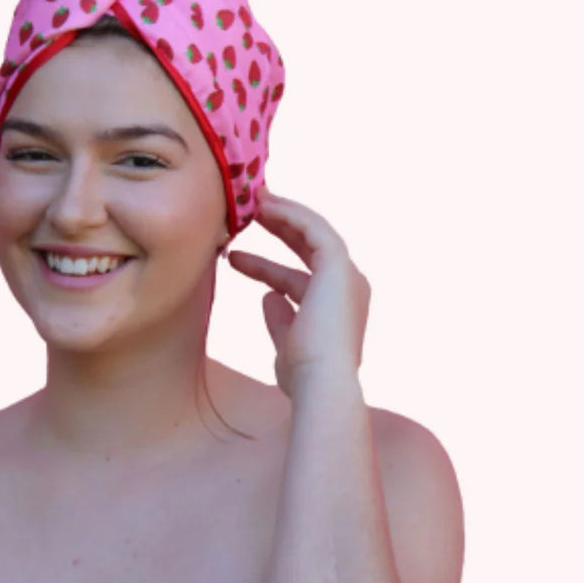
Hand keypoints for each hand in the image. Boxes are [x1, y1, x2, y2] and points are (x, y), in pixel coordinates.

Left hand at [226, 186, 370, 400]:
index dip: (266, 267)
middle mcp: (348, 288)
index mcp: (336, 310)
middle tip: (247, 216)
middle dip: (279, 229)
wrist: (322, 381)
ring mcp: (346, 275)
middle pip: (309, 249)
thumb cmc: (304, 373)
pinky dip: (290, 214)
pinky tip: (265, 206)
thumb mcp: (286, 343)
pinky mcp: (339, 265)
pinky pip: (313, 229)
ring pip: (313, 232)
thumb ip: (280, 319)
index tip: (236, 257)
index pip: (297, 280)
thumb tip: (268, 296)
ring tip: (252, 201)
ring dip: (284, 214)